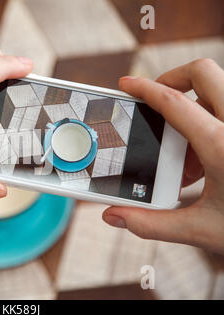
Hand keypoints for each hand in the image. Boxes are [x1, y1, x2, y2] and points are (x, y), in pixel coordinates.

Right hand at [102, 59, 223, 253]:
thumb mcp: (202, 230)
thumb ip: (151, 224)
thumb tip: (114, 216)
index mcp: (223, 146)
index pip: (174, 102)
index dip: (145, 89)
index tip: (128, 84)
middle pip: (204, 72)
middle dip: (173, 79)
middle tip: (158, 103)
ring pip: (221, 89)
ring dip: (195, 107)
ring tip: (186, 152)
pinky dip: (213, 120)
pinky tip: (210, 159)